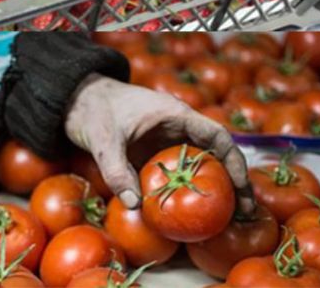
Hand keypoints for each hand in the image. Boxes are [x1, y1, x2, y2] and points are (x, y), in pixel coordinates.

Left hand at [65, 75, 253, 213]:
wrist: (76, 99)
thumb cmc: (93, 109)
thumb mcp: (102, 139)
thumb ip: (116, 170)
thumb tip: (135, 205)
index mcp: (174, 115)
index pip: (216, 135)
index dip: (233, 160)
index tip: (241, 186)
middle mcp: (177, 128)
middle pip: (215, 154)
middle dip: (232, 182)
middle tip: (243, 213)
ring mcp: (166, 141)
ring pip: (199, 165)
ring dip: (213, 188)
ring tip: (226, 220)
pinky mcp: (153, 153)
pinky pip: (177, 173)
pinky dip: (186, 190)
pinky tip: (190, 213)